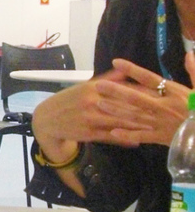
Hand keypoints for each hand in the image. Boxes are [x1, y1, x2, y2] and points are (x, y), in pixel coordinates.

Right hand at [31, 67, 149, 159]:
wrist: (47, 119)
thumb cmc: (69, 100)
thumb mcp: (85, 86)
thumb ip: (107, 79)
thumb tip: (126, 70)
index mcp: (94, 87)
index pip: (123, 89)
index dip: (142, 93)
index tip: (159, 95)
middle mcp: (93, 101)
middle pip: (124, 106)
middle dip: (144, 110)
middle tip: (162, 113)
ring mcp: (90, 118)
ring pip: (119, 122)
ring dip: (137, 126)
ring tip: (154, 128)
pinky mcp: (87, 133)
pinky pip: (109, 136)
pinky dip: (123, 139)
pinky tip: (136, 141)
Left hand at [93, 57, 190, 145]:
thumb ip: (194, 71)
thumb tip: (190, 53)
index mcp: (174, 93)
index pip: (149, 78)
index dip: (132, 70)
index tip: (116, 62)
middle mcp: (164, 107)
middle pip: (136, 98)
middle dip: (116, 92)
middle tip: (98, 86)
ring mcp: (161, 123)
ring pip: (135, 116)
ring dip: (116, 111)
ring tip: (99, 104)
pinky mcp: (162, 138)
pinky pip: (142, 136)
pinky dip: (128, 135)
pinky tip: (112, 132)